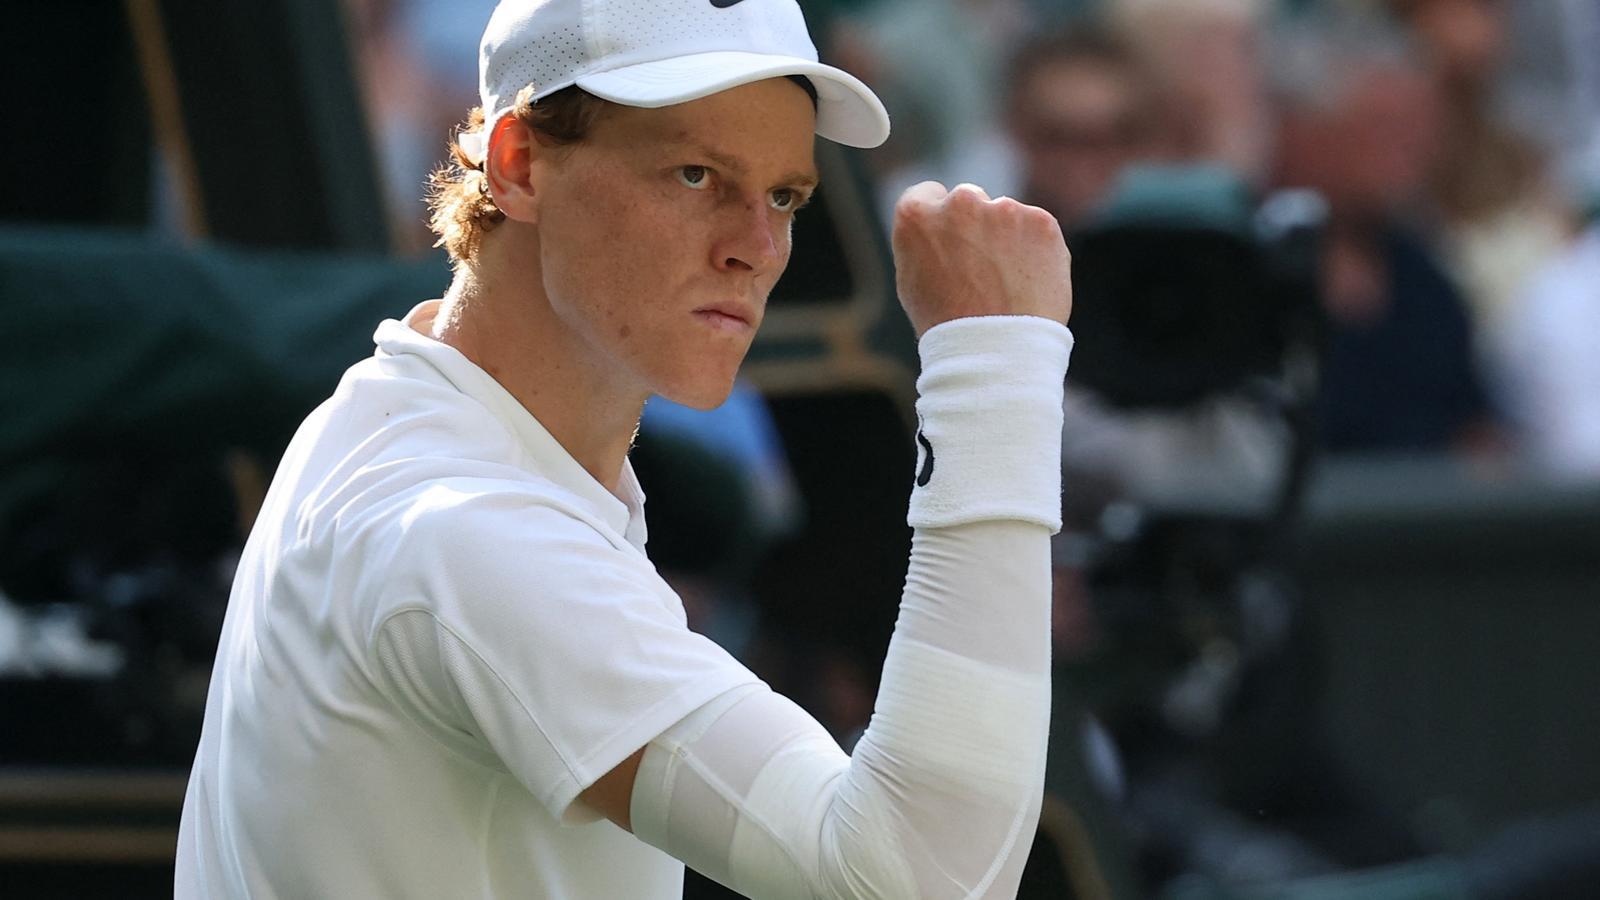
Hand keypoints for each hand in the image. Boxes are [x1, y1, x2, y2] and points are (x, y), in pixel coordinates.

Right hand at [890, 182, 1072, 338]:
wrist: (995, 350)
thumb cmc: (946, 324)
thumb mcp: (912, 279)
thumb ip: (924, 241)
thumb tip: (940, 229)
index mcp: (916, 213)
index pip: (927, 194)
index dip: (938, 221)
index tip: (948, 243)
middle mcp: (959, 201)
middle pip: (968, 199)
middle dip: (974, 225)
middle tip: (979, 269)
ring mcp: (1004, 209)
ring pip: (1005, 216)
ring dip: (1006, 238)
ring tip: (1004, 284)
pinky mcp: (1041, 222)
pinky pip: (1036, 230)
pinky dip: (1035, 250)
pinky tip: (1027, 282)